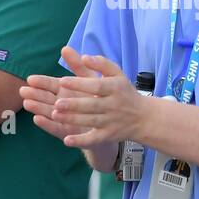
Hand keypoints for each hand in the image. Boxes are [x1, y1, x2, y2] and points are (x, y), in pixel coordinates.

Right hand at [21, 48, 107, 144]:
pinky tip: (37, 119)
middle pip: (45, 98)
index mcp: (66, 90)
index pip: (50, 85)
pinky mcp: (68, 132)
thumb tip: (64, 48)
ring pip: (48, 112)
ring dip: (37, 108)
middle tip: (23, 91)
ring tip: (27, 103)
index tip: (30, 79)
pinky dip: (46, 124)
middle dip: (34, 94)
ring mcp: (63, 118)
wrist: (112, 121)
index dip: (40, 82)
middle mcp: (62, 104)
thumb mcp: (89, 78)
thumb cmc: (98, 97)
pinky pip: (56, 128)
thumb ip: (78, 65)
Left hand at [30, 46, 147, 148]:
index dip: (80, 84)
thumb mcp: (118, 75)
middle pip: (92, 105)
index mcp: (115, 88)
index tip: (62, 81)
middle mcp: (114, 105)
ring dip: (73, 119)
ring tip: (55, 115)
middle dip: (74, 104)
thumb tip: (84, 56)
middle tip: (57, 102)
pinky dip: (81, 141)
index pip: (96, 86)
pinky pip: (94, 139)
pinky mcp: (108, 136)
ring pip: (90, 121)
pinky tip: (66, 141)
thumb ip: (102, 64)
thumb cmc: (124, 92)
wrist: (143, 117)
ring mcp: (111, 122)